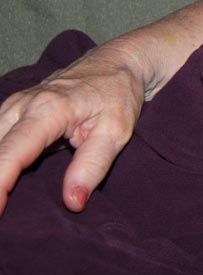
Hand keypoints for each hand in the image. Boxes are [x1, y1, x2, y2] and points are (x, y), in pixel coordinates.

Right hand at [0, 43, 145, 214]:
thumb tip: (72, 202)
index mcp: (47, 110)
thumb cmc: (118, 95)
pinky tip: (2, 180)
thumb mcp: (116, 131)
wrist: (117, 63)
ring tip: (0, 200)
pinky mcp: (13, 111)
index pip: (10, 154)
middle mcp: (21, 106)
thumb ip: (92, 166)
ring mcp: (14, 106)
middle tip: (0, 211)